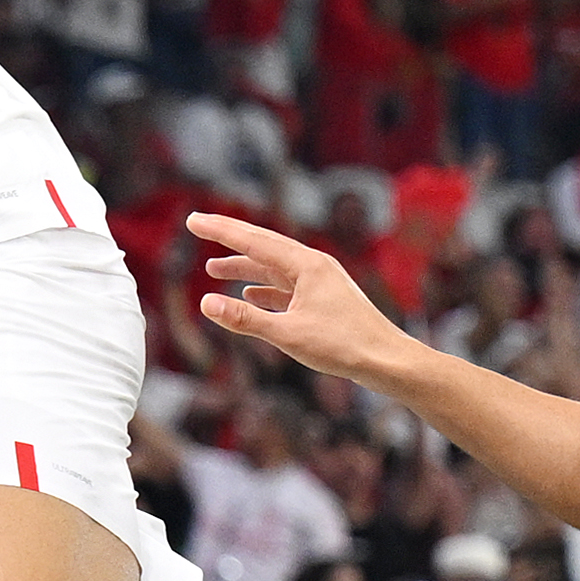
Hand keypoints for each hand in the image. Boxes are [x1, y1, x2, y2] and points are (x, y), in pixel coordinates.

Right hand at [191, 207, 424, 391]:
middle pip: (263, 245)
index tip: (193, 221)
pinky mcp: (324, 298)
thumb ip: (245, 318)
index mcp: (307, 265)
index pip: (253, 241)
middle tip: (198, 227)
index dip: (220, 230)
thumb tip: (207, 303)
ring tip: (214, 268)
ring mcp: (320, 281)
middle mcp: (314, 265)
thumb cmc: (343, 346)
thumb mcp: (287, 334)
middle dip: (229, 239)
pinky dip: (264, 286)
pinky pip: (286, 285)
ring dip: (243, 266)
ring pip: (273, 266)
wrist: (386, 360)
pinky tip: (250, 293)